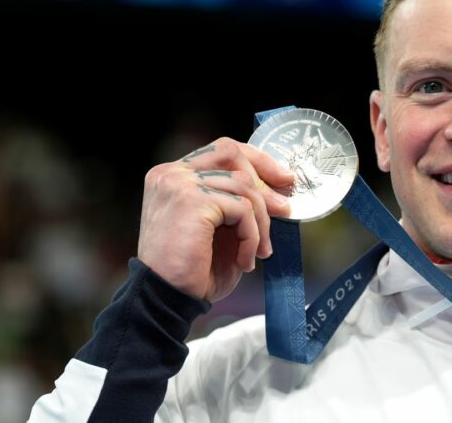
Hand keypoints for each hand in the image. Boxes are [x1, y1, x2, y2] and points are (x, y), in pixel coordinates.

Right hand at [137, 138, 294, 301]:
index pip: (223, 151)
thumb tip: (280, 189)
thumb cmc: (194, 271)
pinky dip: (252, 235)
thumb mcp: (223, 229)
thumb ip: (240, 203)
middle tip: (284, 210)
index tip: (283, 179)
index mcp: (174, 176)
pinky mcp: (191, 200)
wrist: (167, 300)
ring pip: (242, 185)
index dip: (257, 161)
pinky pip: (241, 208)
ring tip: (258, 251)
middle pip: (233, 155)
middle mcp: (172, 174)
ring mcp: (178, 183)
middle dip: (265, 183)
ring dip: (260, 221)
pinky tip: (246, 259)